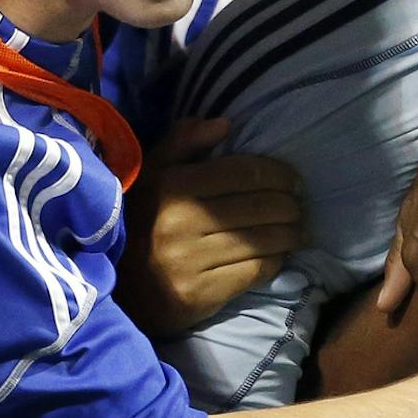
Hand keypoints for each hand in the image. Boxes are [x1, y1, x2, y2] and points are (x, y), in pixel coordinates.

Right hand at [116, 119, 303, 335]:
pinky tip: (277, 254)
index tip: (292, 180)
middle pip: (261, 206)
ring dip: (290, 233)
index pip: (243, 172)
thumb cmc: (144, 220)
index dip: (278, 174)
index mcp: (171, 186)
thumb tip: (226, 123)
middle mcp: (180, 222)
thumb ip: (184, 140)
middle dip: (290, 204)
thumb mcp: (153, 173)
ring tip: (297, 230)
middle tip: (298, 205)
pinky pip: (255, 271)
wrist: (120, 288)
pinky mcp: (199, 294)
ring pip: (263, 240)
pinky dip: (275, 260)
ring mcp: (189, 260)